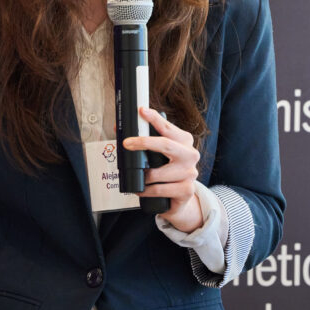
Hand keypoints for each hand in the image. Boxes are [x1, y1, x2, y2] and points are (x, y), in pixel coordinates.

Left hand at [124, 108, 203, 232]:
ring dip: (143, 176)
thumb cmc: (167, 172)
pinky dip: (146, 190)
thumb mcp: (158, 155)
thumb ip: (144, 141)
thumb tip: (119, 128)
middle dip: (144, 142)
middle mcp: (190, 155)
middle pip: (166, 144)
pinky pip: (159, 189)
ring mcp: (190, 173)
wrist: (181, 198)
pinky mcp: (187, 190)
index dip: (154, 118)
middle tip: (127, 143)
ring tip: (137, 177)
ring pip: (157, 173)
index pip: (168, 127)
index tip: (141, 111)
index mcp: (184, 141)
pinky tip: (141, 190)